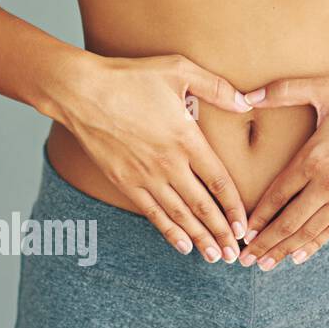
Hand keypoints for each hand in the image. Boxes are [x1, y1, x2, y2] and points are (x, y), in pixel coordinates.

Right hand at [51, 52, 254, 261]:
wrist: (81, 93)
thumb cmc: (130, 77)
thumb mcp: (179, 70)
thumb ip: (217, 87)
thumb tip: (247, 102)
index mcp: (187, 139)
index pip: (219, 181)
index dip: (235, 207)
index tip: (245, 225)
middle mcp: (169, 164)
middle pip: (203, 206)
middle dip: (222, 233)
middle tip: (235, 254)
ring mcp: (146, 177)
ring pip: (180, 216)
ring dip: (200, 239)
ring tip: (215, 257)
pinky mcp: (125, 183)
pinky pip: (153, 214)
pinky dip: (169, 232)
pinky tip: (183, 247)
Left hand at [236, 76, 328, 269]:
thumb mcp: (326, 88)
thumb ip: (283, 91)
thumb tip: (246, 95)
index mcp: (312, 158)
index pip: (276, 196)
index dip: (257, 217)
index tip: (242, 233)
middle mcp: (327, 183)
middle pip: (288, 221)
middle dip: (264, 243)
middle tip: (244, 260)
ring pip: (310, 230)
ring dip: (285, 249)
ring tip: (266, 265)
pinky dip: (315, 244)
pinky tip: (300, 256)